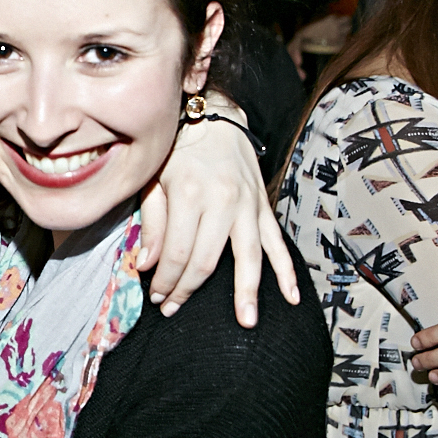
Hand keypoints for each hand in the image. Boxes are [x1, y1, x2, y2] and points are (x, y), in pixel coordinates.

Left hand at [140, 100, 300, 326]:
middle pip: (208, 262)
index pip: (178, 254)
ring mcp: (248, 205)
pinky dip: (286, 271)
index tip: (155, 297)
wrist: (212, 116)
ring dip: (245, 293)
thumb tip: (146, 265)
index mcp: (190, 195)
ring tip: (245, 321)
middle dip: (188, 290)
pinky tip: (291, 296)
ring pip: (248, 258)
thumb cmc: (175, 149)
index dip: (166, 281)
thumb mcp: (152, 180)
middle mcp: (223, 202)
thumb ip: (151, 223)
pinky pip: (276, 242)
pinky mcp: (262, 205)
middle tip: (173, 309)